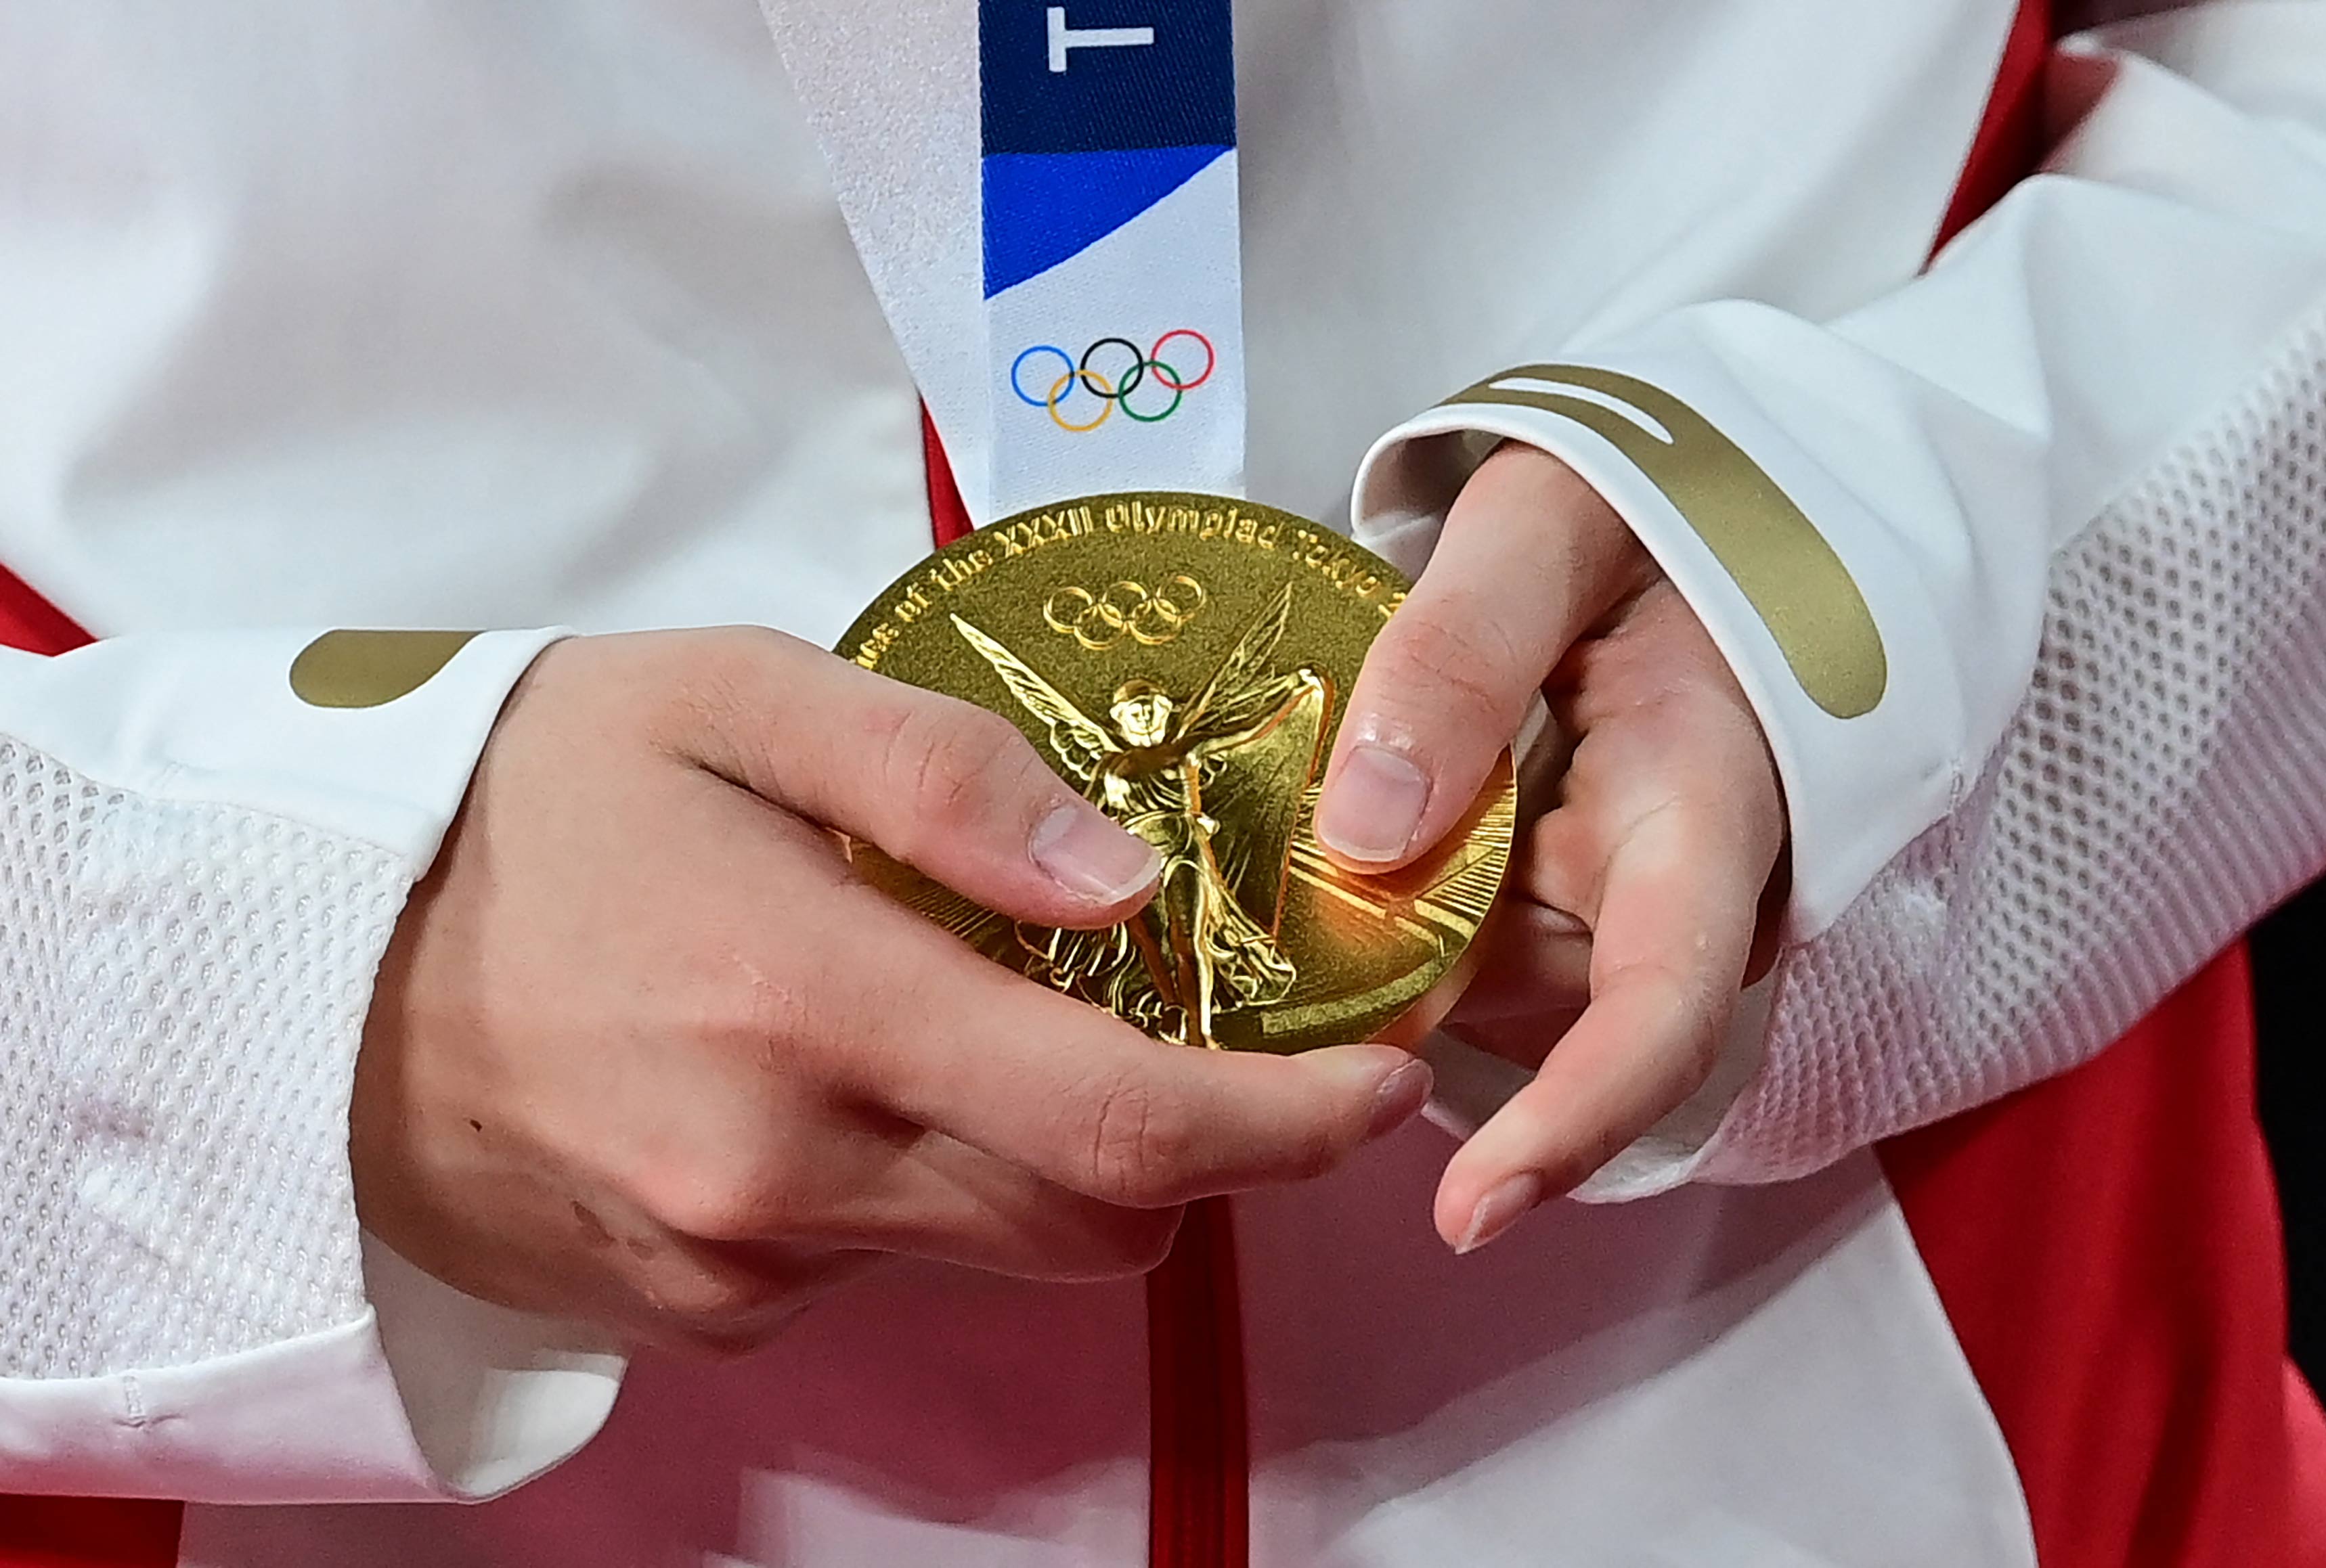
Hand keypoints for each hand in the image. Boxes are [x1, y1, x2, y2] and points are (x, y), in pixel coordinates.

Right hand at [354, 629, 1430, 1351]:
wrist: (292, 953)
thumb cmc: (518, 798)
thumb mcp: (731, 698)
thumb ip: (947, 779)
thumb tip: (1129, 878)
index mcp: (807, 1005)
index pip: (1125, 1124)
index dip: (1290, 1125)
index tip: (1377, 1082)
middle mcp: (781, 1173)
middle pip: (1093, 1224)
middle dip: (1194, 1150)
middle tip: (1204, 1036)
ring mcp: (732, 1266)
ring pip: (992, 1252)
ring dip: (1055, 1166)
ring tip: (1001, 1030)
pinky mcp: (690, 1314)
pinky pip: (877, 1271)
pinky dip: (920, 1192)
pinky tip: (846, 1082)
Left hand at [1314, 442, 1782, 1253]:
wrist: (1676, 503)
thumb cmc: (1640, 499)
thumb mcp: (1545, 522)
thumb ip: (1464, 652)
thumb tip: (1369, 828)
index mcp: (1705, 809)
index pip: (1664, 1011)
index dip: (1576, 1121)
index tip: (1472, 1213)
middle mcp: (1673, 890)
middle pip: (1527, 1011)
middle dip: (1407, 970)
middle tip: (1308, 840)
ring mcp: (1616, 900)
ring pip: (1478, 987)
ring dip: (1391, 926)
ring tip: (1350, 785)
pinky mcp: (1563, 894)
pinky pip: (1461, 945)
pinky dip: (1394, 907)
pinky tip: (1361, 823)